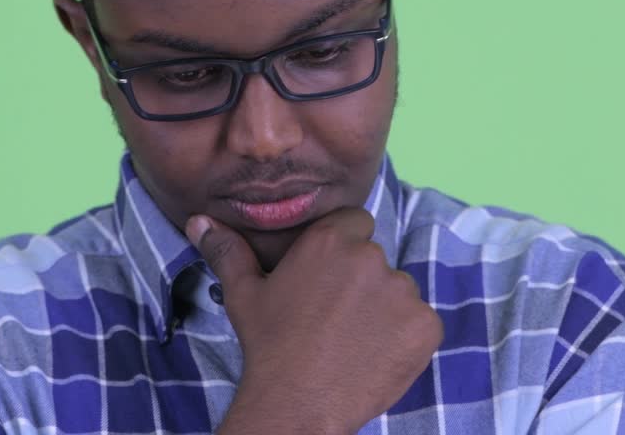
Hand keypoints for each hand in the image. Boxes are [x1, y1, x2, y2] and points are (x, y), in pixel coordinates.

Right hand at [187, 208, 442, 434]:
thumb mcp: (244, 293)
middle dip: (361, 283)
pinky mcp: (425, 326)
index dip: (343, 250)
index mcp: (331, 240)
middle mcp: (370, 257)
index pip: (355, 224)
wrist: (295, 404)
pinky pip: (421, 323)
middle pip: (376, 260)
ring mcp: (403, 292)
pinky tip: (375, 356)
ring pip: (399, 292)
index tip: (330, 280)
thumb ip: (228, 249)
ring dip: (384, 311)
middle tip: (336, 318)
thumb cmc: (268, 346)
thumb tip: (199, 221)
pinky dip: (405, 339)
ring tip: (353, 341)